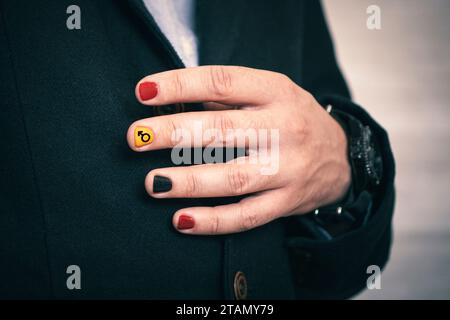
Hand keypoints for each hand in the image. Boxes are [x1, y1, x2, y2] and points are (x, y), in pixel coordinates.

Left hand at [127, 66, 350, 234]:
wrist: (340, 156)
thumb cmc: (293, 118)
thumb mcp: (272, 93)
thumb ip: (228, 97)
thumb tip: (171, 102)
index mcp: (276, 92)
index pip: (223, 83)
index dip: (181, 85)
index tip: (143, 92)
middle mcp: (285, 129)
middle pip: (224, 130)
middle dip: (175, 133)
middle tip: (136, 138)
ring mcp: (288, 169)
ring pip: (234, 177)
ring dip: (189, 182)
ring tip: (152, 184)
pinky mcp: (287, 202)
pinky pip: (247, 216)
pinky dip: (213, 221)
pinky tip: (181, 221)